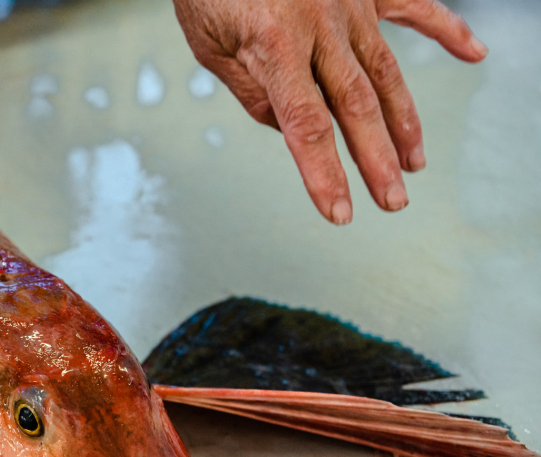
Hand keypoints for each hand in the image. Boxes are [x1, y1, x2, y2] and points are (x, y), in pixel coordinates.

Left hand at [173, 0, 486, 223]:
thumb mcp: (208, 42)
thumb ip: (249, 89)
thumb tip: (286, 128)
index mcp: (275, 44)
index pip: (305, 126)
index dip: (324, 174)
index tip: (339, 212)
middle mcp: (320, 25)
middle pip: (355, 107)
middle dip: (376, 160)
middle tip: (391, 202)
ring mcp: (347, 4)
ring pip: (385, 72)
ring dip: (403, 122)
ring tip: (413, 163)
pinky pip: (411, 6)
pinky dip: (444, 28)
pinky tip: (472, 53)